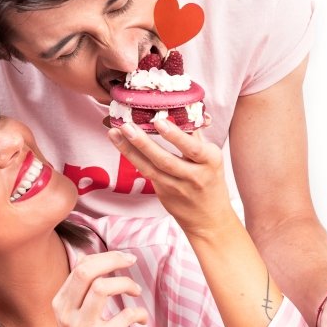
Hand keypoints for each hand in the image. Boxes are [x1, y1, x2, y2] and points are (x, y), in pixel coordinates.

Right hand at [52, 251, 146, 326]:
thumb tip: (88, 259)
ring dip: (126, 284)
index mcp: (60, 304)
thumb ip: (79, 292)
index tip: (124, 258)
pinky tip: (142, 319)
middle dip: (113, 260)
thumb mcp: (73, 319)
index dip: (105, 256)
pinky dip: (138, 313)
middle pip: (87, 271)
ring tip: (137, 292)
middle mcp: (66, 314)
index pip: (80, 267)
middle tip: (132, 261)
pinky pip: (124, 315)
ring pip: (102, 287)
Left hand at [108, 118, 231, 238]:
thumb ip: (196, 134)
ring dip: (130, 150)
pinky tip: (121, 146)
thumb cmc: (210, 181)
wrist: (209, 219)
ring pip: (150, 169)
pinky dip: (134, 159)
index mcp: (210, 161)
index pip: (192, 147)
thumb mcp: (211, 157)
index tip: (159, 121)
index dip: (175, 136)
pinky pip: (147, 174)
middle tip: (126, 126)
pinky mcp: (163, 194)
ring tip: (115, 133)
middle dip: (143, 143)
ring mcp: (176, 187)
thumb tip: (187, 107)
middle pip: (165, 160)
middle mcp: (193, 176)